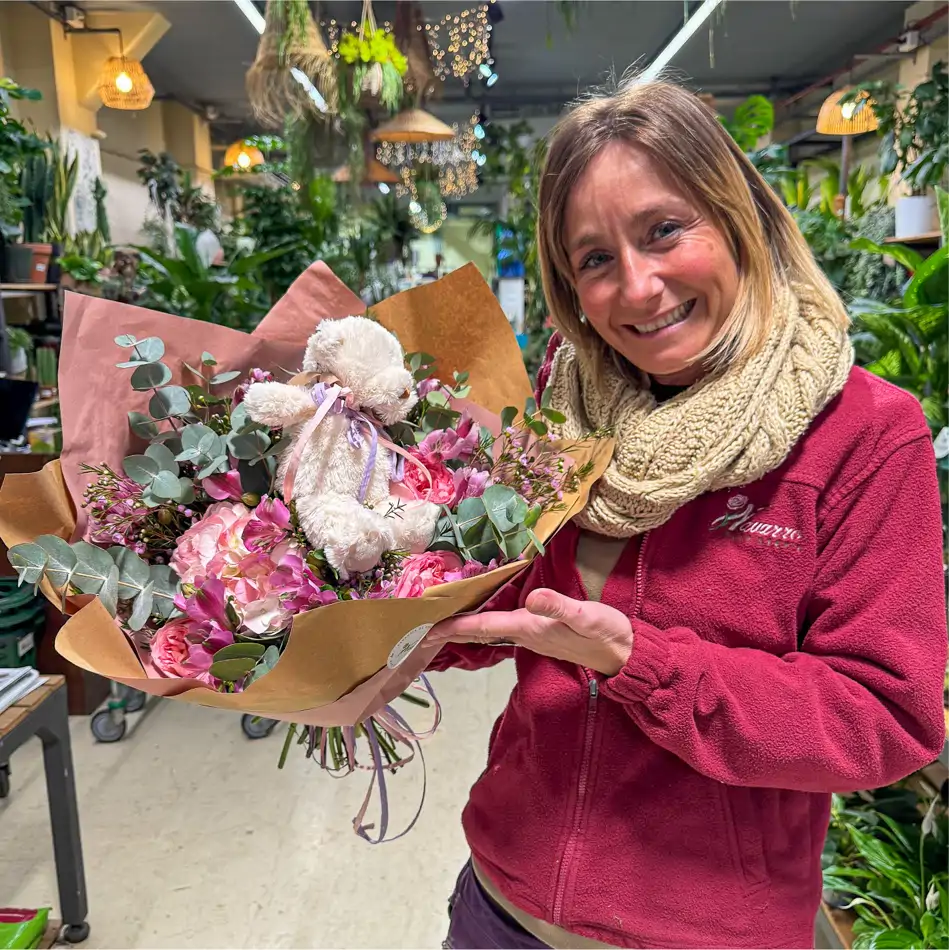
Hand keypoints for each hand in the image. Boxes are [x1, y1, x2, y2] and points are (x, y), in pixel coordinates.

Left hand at [427, 589, 634, 676]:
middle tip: (417, 627)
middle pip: (476, 631)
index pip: (480, 625)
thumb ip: (559, 608)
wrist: (625, 656)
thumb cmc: (606, 635)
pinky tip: (476, 617)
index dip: (451, 626)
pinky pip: (500, 628)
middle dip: (447, 630)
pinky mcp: (539, 633)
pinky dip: (481, 622)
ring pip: (486, 630)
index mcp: (528, 628)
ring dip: (462, 627)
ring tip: (437, 621)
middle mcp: (523, 634)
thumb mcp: (587, 617)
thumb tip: (532, 598)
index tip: (423, 627)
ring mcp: (530, 636)